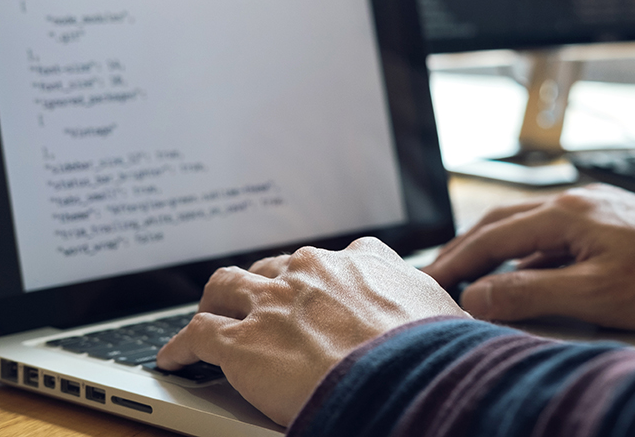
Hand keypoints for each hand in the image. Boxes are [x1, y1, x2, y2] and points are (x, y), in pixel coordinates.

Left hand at [157, 237, 466, 426]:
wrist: (401, 378)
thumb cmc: (431, 355)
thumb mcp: (445, 317)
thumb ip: (435, 310)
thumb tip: (459, 323)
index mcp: (364, 262)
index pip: (334, 257)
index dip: (319, 275)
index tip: (315, 287)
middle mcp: (314, 271)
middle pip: (273, 266)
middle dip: (263, 285)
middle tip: (258, 306)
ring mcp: (274, 302)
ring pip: (225, 286)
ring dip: (215, 303)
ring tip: (208, 319)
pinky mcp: (241, 340)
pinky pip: (195, 334)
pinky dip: (180, 346)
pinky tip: (174, 359)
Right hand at [423, 185, 634, 330]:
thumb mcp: (594, 297)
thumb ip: (529, 296)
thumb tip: (476, 297)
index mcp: (568, 213)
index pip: (493, 237)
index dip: (456, 262)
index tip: (427, 282)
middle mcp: (579, 201)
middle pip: (505, 222)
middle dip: (469, 249)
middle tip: (439, 274)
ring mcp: (600, 208)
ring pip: (532, 227)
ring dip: (500, 251)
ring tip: (476, 278)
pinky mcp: (618, 221)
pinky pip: (560, 235)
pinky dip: (534, 256)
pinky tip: (533, 279)